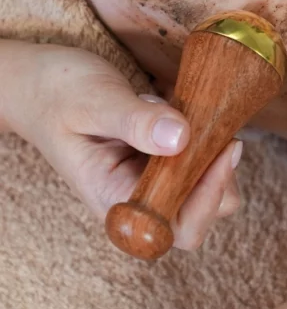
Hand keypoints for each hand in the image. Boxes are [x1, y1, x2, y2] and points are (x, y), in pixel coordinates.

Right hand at [1, 41, 240, 250]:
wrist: (39, 81)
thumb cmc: (57, 94)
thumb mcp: (94, 102)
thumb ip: (134, 122)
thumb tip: (180, 138)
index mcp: (115, 198)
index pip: (175, 227)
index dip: (207, 198)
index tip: (225, 148)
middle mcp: (136, 194)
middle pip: (199, 212)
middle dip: (220, 175)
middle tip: (221, 128)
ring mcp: (149, 174)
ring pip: (203, 182)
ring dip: (213, 150)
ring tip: (197, 111)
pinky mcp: (158, 153)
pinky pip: (195, 154)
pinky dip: (204, 132)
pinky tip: (188, 103)